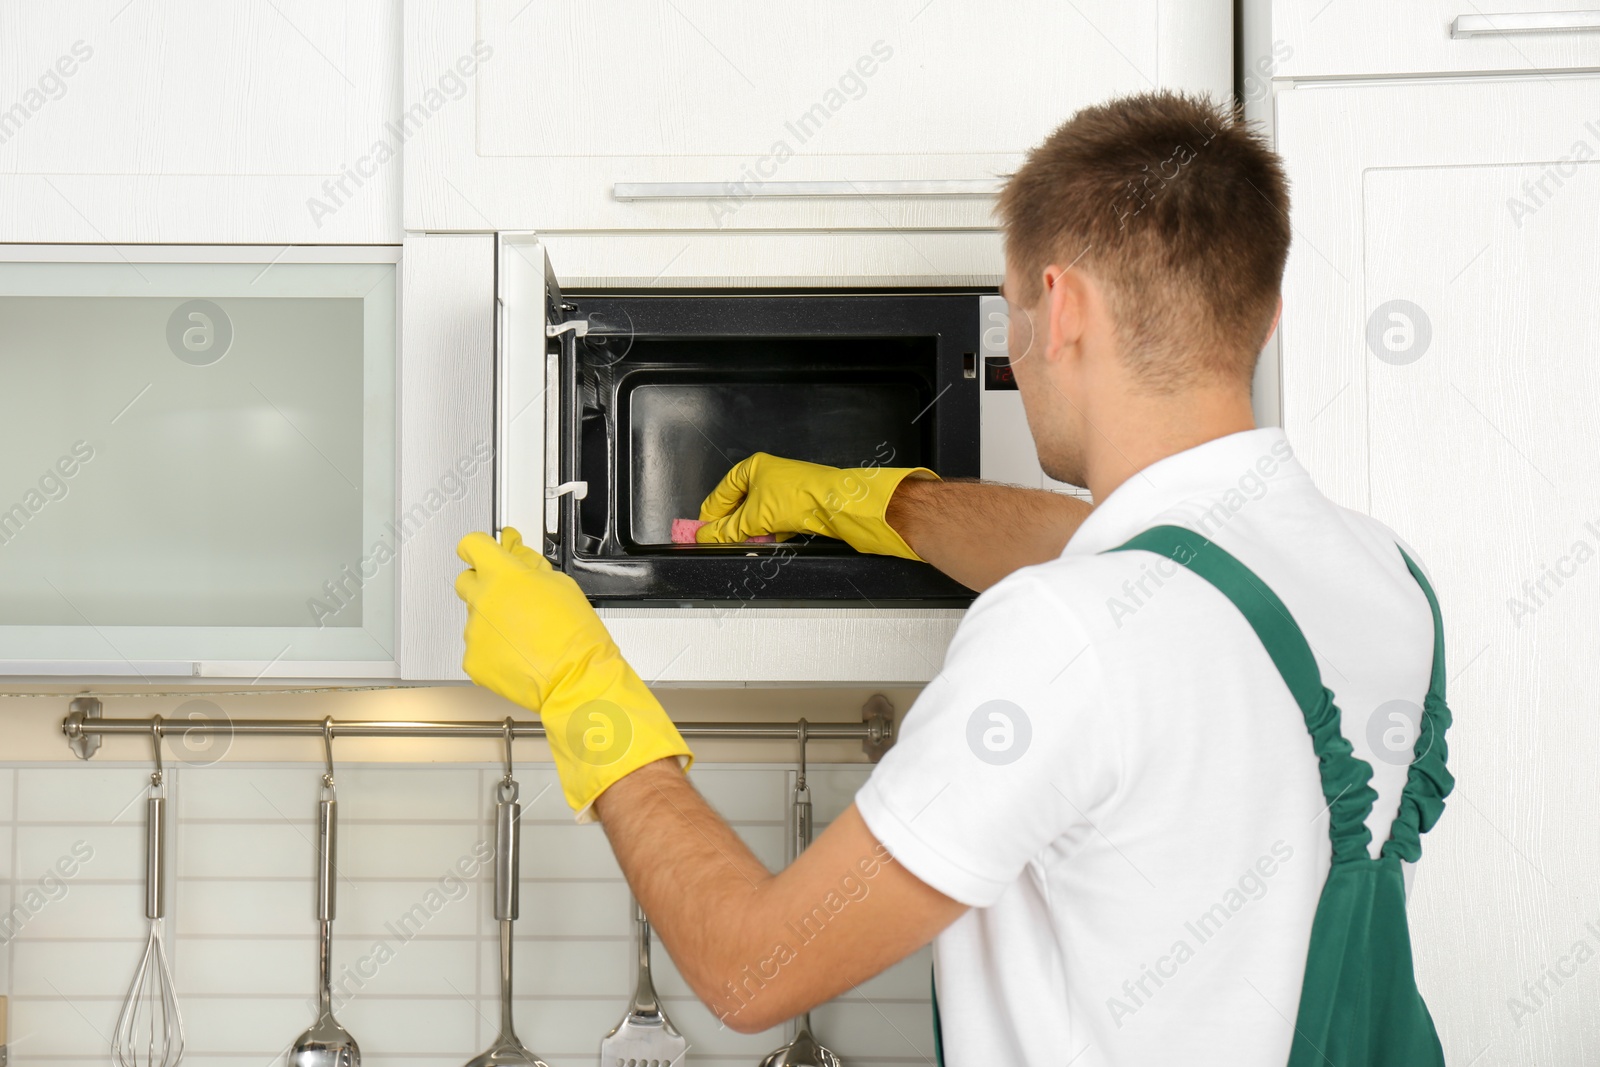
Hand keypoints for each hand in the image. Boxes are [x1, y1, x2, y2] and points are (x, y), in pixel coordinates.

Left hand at [454, 528, 691, 819]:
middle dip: (484, 584)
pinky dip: (493, 649)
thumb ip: (529, 565)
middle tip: (509, 597)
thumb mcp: (561, 585)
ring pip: (475, 617)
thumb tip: (517, 553)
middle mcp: (482, 600)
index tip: (484, 553)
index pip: (472, 546)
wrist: (576, 678)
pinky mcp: (473, 659)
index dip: (479, 548)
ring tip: (524, 634)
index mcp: (502, 575)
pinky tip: (517, 652)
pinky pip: (477, 646)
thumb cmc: (575, 636)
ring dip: (493, 620)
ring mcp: (474, 631)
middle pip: (466, 580)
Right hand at [695, 452, 937, 559]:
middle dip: (732, 525)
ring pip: (757, 515)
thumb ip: (728, 529)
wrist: (836, 504)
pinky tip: (770, 540)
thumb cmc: (799, 496)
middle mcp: (768, 475)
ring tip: (748, 542)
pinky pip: (774, 521)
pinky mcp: (797, 505)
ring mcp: (783, 490)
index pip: (722, 493)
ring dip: (752, 531)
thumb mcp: (754, 517)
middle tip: (721, 542)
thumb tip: (708, 536)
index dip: (710, 514)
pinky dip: (770, 532)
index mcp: (752, 467)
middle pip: (739, 505)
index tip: (702, 532)